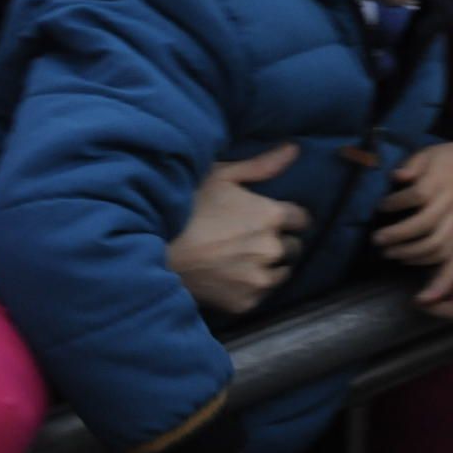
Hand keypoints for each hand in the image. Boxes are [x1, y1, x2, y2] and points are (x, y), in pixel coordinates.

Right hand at [166, 144, 309, 314]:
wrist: (151, 250)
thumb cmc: (186, 208)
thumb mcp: (221, 177)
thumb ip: (262, 165)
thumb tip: (294, 149)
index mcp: (271, 217)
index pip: (302, 220)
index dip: (288, 218)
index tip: (271, 219)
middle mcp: (271, 249)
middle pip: (292, 247)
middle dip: (278, 242)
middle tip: (251, 239)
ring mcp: (258, 279)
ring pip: (280, 273)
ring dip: (269, 266)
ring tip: (242, 259)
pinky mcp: (244, 303)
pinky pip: (260, 294)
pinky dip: (251, 287)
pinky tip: (230, 276)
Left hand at [375, 141, 452, 265]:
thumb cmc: (443, 160)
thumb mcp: (426, 155)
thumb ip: (410, 166)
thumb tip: (396, 176)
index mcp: (442, 180)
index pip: (419, 194)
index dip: (397, 202)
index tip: (381, 205)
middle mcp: (452, 201)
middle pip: (426, 223)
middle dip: (398, 234)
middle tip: (377, 239)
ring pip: (438, 243)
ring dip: (410, 252)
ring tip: (388, 252)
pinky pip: (447, 253)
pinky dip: (425, 260)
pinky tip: (407, 259)